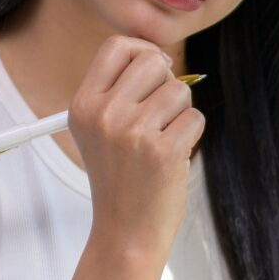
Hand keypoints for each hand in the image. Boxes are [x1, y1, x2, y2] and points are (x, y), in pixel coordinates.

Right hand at [72, 35, 202, 266]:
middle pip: (153, 62)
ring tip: (162, 141)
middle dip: (167, 83)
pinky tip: (173, 157)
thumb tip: (159, 56)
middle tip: (161, 114)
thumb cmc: (120, 178)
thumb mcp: (100, 131)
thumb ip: (119, 91)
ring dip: (180, 113)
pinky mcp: (163, 150)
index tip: (157, 67)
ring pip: (180, 90)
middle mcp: (104, 114)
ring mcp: (133, 132)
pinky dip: (191, 135)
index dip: (144, 50)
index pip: (116, 46)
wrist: (125, 232)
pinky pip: (195, 118)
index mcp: (83, 105)